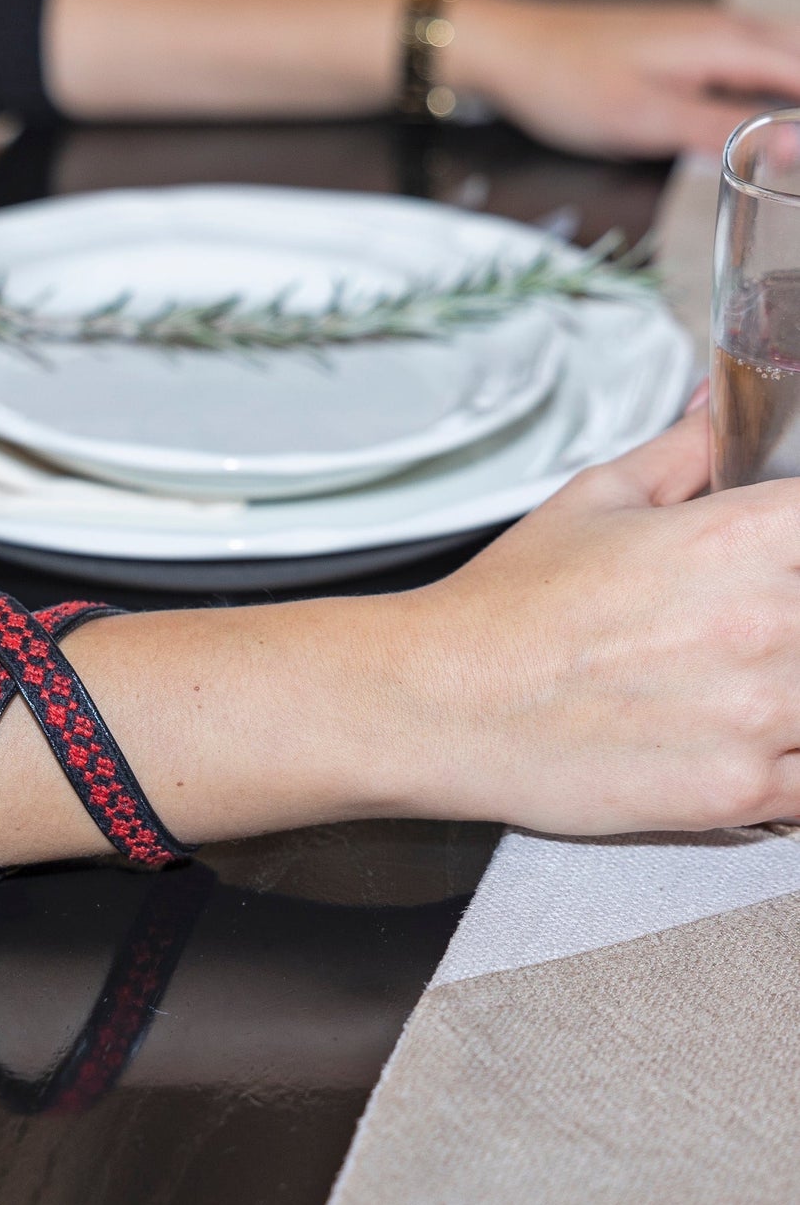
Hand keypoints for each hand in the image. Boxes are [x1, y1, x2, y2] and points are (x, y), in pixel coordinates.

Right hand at [393, 403, 799, 833]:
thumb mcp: (594, 500)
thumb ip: (685, 453)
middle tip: (751, 629)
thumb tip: (720, 412)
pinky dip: (793, 765)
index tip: (779, 568)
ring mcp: (760, 713)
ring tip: (744, 688)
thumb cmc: (504, 612)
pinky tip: (753, 744)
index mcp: (738, 537)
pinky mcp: (741, 791)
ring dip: (794, 695)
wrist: (440, 704)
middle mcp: (766, 620)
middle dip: (791, 623)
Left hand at [450, 0, 799, 157]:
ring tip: (774, 154)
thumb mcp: (647, 120)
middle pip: (798, 65)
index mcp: (730, 42)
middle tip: (786, 163)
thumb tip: (793, 147)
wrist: (510, 49)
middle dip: (798, 116)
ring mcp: (706, 34)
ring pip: (775, 63)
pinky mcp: (682, 48)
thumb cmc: (567, 83)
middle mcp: (729, 28)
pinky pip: (745, 65)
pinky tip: (746, 128)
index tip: (795, 165)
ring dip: (784, 103)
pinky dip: (759, 95)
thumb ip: (724, 131)